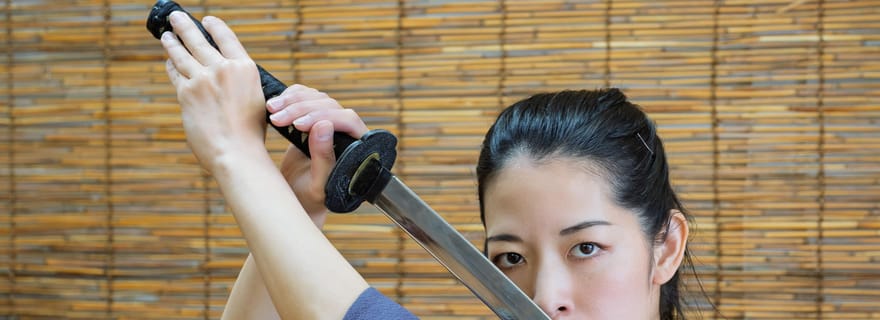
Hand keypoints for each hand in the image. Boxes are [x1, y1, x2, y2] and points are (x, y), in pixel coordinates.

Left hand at [162, 11, 265, 172]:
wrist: (236, 152)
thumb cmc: (249, 132)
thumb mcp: (255, 98)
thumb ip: (238, 81)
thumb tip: (220, 71)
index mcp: (245, 68)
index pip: (226, 38)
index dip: (214, 26)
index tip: (206, 20)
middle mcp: (223, 69)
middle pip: (199, 40)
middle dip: (185, 26)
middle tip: (176, 18)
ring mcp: (202, 79)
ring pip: (182, 54)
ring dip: (172, 42)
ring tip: (167, 35)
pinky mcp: (185, 93)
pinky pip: (175, 74)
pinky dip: (171, 65)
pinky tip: (169, 61)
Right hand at [270, 85, 368, 224]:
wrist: (294, 201)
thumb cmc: (310, 201)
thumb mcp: (317, 186)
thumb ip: (324, 159)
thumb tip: (324, 126)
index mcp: (358, 149)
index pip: (348, 120)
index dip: (324, 117)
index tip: (298, 125)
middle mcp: (348, 133)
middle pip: (330, 105)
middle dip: (301, 108)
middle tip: (277, 118)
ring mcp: (331, 124)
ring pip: (317, 98)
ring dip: (293, 100)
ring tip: (272, 110)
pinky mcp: (314, 119)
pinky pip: (306, 97)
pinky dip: (290, 97)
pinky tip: (275, 104)